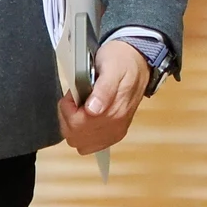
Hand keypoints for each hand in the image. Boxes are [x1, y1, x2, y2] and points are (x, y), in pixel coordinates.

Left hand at [58, 39, 150, 154]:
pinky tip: (85, 118)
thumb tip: (93, 110)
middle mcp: (115, 126)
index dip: (69, 108)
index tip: (74, 92)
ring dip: (73, 126)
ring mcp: (115, 131)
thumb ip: (103, 89)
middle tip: (76, 99)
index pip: (76, 124)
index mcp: (114, 111)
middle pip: (76, 137)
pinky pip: (90, 146)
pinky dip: (82, 134)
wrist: (139, 62)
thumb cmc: (121, 61)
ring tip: (79, 107)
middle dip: (68, 117)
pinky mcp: (114, 134)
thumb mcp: (111, 66)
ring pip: (80, 143)